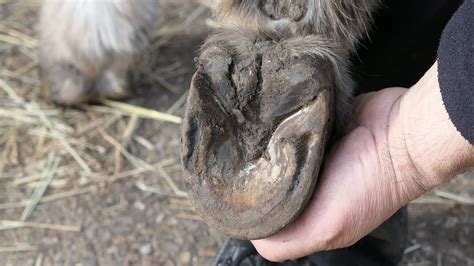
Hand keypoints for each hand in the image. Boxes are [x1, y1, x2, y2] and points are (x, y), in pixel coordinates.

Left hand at [252, 63, 473, 261]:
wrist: (402, 133)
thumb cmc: (371, 182)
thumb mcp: (329, 226)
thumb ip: (290, 239)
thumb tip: (253, 239)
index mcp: (314, 216)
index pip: (271, 217)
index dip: (253, 209)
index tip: (235, 194)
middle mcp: (312, 188)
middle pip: (269, 185)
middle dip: (253, 176)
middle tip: (236, 162)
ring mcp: (314, 158)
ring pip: (275, 157)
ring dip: (264, 150)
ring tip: (247, 140)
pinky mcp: (316, 130)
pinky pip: (288, 130)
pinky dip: (278, 128)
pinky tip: (268, 124)